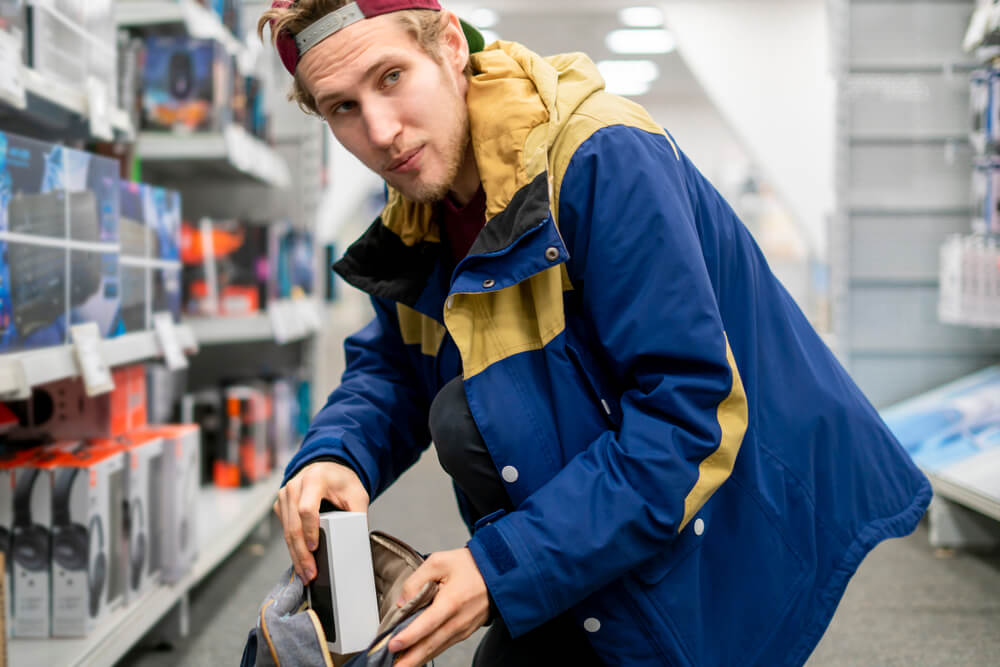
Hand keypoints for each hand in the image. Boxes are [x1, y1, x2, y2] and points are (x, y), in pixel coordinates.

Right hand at [273, 461, 369, 581]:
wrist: (326, 469)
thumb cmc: (341, 481)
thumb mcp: (357, 494)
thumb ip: (358, 515)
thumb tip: (358, 541)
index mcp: (314, 479)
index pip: (306, 508)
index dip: (309, 530)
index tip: (314, 547)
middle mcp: (294, 486)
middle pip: (293, 525)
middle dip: (301, 552)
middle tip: (310, 573)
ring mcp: (284, 496)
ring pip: (286, 531)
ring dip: (295, 555)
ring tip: (305, 574)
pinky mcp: (280, 506)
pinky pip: (284, 530)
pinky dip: (292, 547)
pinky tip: (300, 561)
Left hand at [388, 548, 489, 666]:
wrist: (497, 574)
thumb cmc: (470, 566)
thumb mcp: (439, 562)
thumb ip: (416, 580)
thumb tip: (403, 602)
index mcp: (452, 601)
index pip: (427, 624)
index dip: (409, 637)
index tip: (393, 645)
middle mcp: (458, 620)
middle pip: (430, 645)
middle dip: (410, 660)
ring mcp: (463, 629)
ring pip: (436, 649)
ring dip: (417, 659)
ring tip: (400, 665)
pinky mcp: (464, 632)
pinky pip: (443, 645)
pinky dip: (429, 653)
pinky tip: (416, 656)